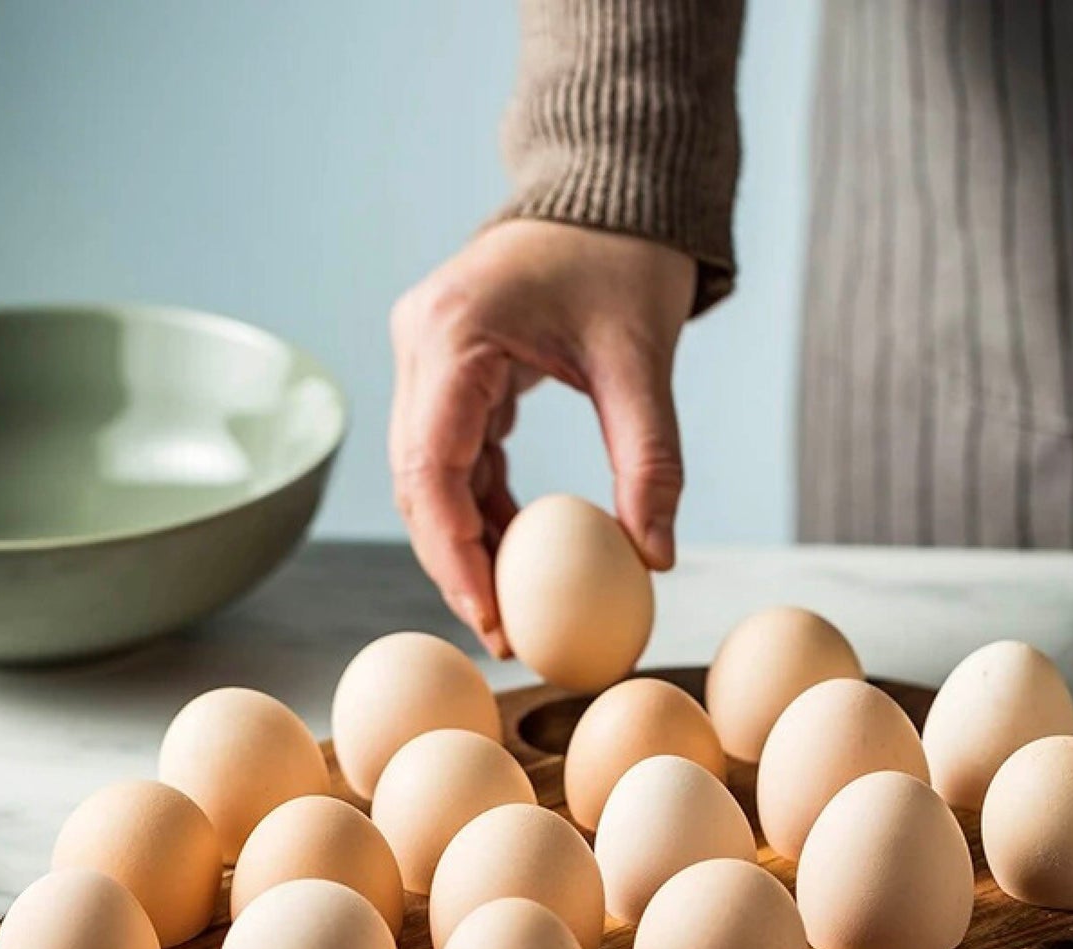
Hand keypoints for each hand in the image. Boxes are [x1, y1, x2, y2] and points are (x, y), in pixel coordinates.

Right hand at [389, 218, 696, 655]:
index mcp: (453, 332)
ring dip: (465, 542)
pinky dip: (480, 507)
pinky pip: (452, 455)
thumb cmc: (627, 259)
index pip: (430, 466)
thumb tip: (658, 560)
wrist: (613, 190)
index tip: (491, 616)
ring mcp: (427, 355)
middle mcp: (420, 342)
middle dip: (454, 564)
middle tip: (501, 633)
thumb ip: (651, 461)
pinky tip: (516, 552)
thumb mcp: (643, 361)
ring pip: (427, 475)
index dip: (453, 554)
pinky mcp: (448, 369)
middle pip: (415, 481)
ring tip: (511, 608)